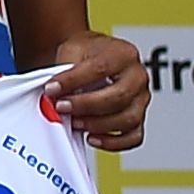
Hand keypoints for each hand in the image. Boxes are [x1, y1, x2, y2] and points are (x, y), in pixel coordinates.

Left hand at [42, 33, 148, 150]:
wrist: (93, 58)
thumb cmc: (85, 55)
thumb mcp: (72, 50)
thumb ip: (65, 70)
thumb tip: (54, 94)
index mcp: (124, 54)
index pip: (101, 68)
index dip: (74, 81)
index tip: (52, 89)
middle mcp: (137, 77)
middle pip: (119, 96)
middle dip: (86, 105)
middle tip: (62, 107)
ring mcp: (141, 99)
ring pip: (128, 119)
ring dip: (98, 125)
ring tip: (75, 122)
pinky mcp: (138, 118)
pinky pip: (133, 137)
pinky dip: (113, 142)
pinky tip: (92, 138)